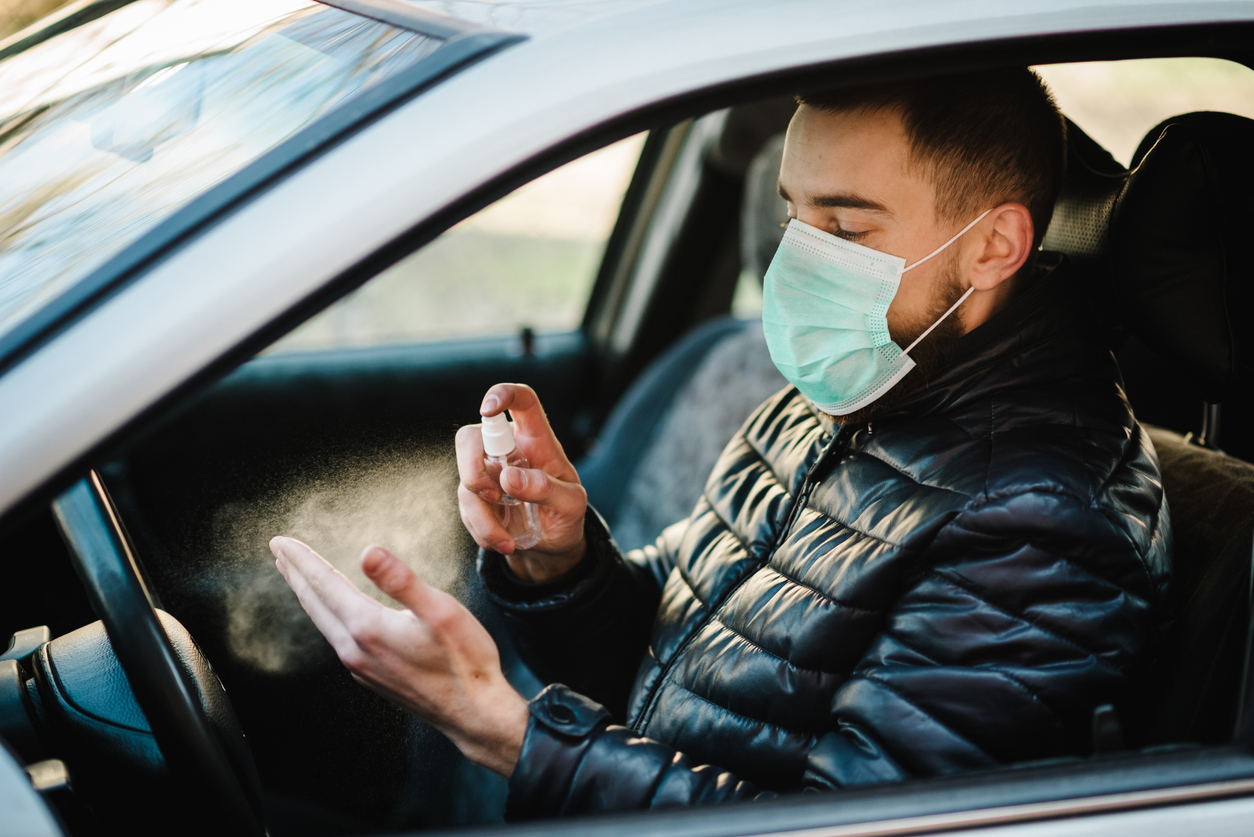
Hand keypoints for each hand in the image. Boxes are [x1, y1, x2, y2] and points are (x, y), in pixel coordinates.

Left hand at [270, 536, 528, 776]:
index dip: (302, 560)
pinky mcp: (370, 675)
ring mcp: (361, 666)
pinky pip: (336, 637)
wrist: (474, 713)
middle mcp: (355, 649)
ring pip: (323, 622)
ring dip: (308, 595)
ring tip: (297, 576)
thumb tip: (367, 552)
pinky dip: (325, 614)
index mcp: (368, 628)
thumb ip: (402, 581)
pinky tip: (332, 612)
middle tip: (279, 550)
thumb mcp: (441, 611)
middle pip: (315, 603)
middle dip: (296, 574)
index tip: (281, 541)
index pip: (325, 584)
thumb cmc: (465, 660)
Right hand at [456, 383, 586, 581]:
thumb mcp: (571, 505)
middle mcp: (508, 449)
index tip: (487, 409)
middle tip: (492, 496)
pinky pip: (465, 507)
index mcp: (537, 439)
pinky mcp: (476, 496)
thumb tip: (509, 478)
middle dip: (472, 468)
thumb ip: (545, 488)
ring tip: (508, 541)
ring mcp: (488, 472)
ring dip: (482, 516)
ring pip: (465, 480)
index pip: (522, 401)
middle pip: (472, 437)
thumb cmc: (566, 514)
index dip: (503, 394)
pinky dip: (481, 530)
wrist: (553, 544)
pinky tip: (502, 541)